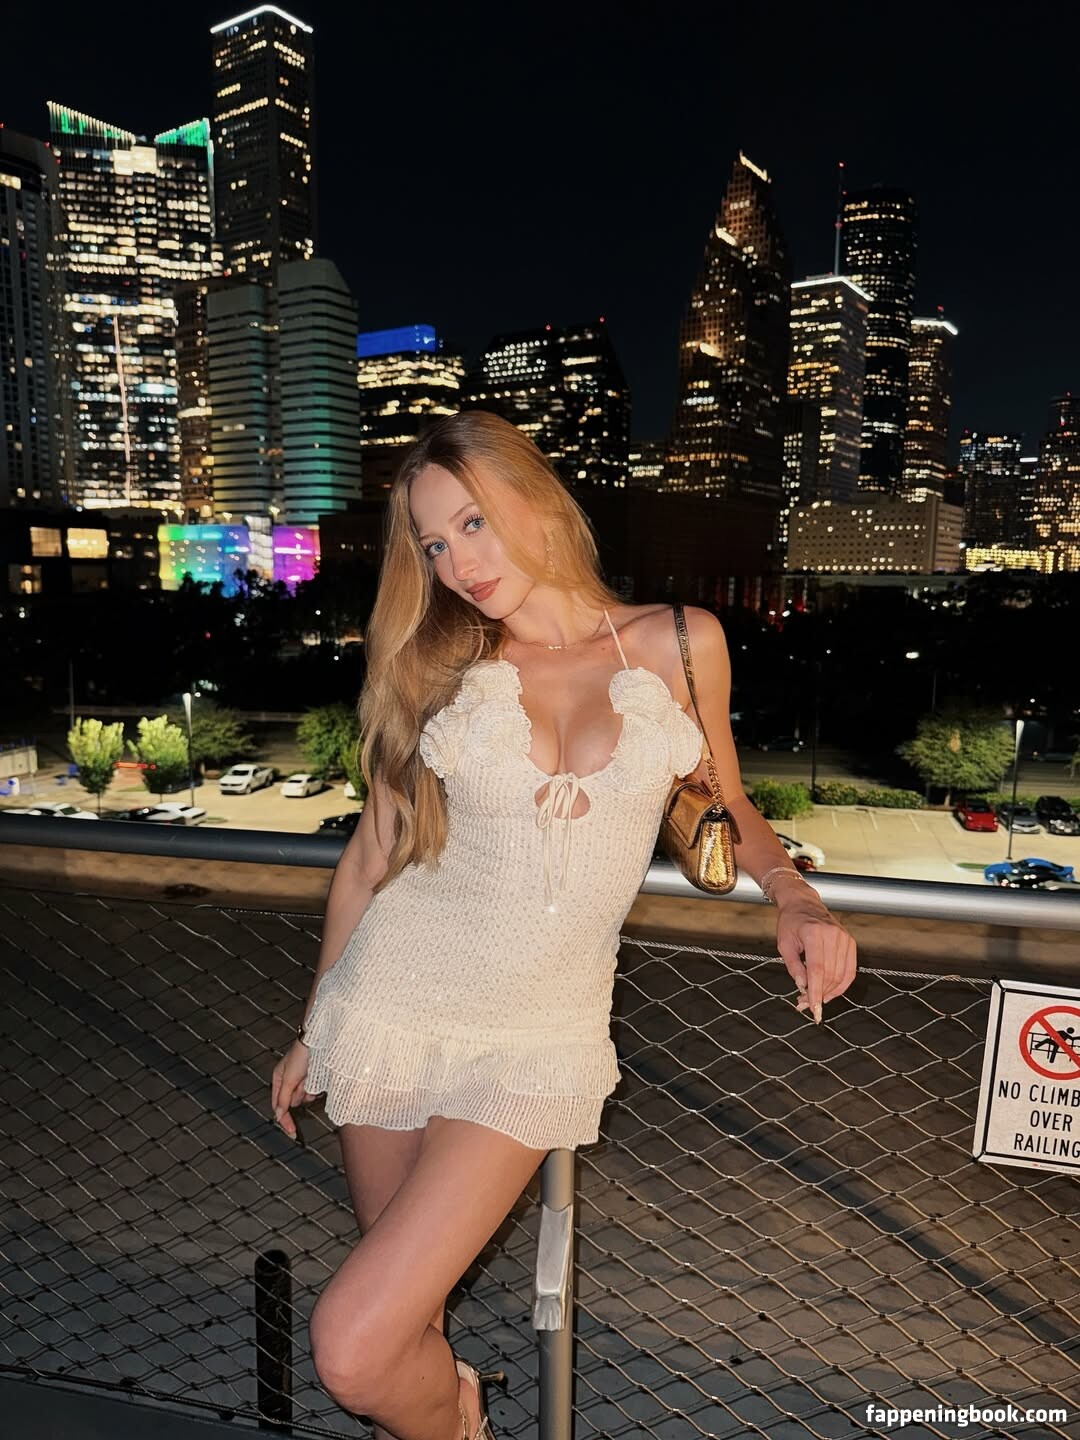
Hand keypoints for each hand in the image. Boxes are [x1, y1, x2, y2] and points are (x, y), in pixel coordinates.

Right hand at [270, 1040, 317, 1139]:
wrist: (320, 1041)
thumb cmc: (301, 1055)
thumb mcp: (289, 1078)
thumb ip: (283, 1098)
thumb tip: (278, 1115)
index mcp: (278, 1079)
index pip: (279, 1107)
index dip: (285, 1120)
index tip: (292, 1133)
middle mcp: (288, 1081)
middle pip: (293, 1103)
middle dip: (299, 1096)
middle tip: (304, 1083)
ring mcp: (301, 1080)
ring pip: (304, 1098)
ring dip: (308, 1091)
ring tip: (310, 1077)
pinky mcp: (312, 1079)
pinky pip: (313, 1092)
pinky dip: (315, 1089)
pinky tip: (317, 1079)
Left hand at [775, 898, 856, 1024]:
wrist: (803, 903)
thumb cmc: (791, 923)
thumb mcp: (784, 944)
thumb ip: (793, 967)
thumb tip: (803, 987)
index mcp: (814, 933)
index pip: (817, 969)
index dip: (816, 992)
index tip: (814, 1009)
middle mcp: (833, 935)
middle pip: (830, 975)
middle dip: (819, 994)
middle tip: (804, 1004)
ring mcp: (845, 938)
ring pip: (841, 976)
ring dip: (829, 992)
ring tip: (814, 999)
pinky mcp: (851, 943)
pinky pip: (850, 971)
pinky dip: (841, 985)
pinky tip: (829, 993)